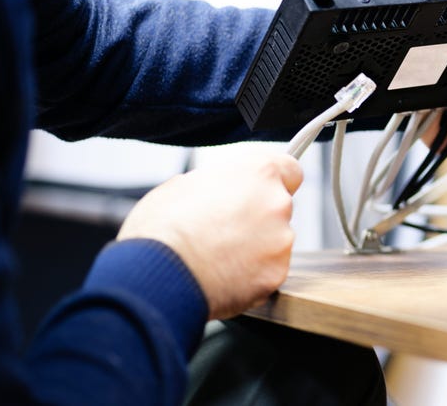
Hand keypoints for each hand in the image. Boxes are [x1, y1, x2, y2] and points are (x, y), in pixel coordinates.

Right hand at [116, 153, 302, 319]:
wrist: (157, 276)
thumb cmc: (163, 229)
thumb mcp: (180, 186)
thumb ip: (213, 183)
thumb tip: (215, 189)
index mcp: (258, 173)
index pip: (289, 169)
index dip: (275, 181)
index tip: (262, 191)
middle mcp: (277, 203)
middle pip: (278, 207)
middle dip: (257, 217)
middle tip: (225, 229)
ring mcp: (280, 240)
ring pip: (274, 241)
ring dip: (255, 247)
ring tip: (218, 255)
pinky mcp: (276, 273)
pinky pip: (268, 271)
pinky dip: (251, 274)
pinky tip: (223, 275)